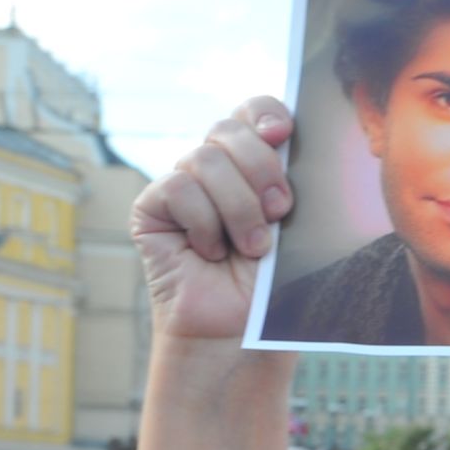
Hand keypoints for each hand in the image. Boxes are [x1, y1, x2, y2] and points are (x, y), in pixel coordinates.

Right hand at [129, 96, 293, 341]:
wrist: (243, 337)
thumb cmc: (278, 289)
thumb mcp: (297, 229)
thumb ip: (292, 181)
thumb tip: (290, 135)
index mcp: (255, 167)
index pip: (253, 112)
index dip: (265, 114)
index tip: (285, 135)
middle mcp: (216, 171)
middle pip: (228, 129)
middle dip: (261, 168)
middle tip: (279, 211)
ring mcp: (182, 188)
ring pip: (205, 159)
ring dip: (238, 207)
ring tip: (253, 248)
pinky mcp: (152, 210)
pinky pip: (177, 188)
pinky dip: (203, 222)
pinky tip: (211, 253)